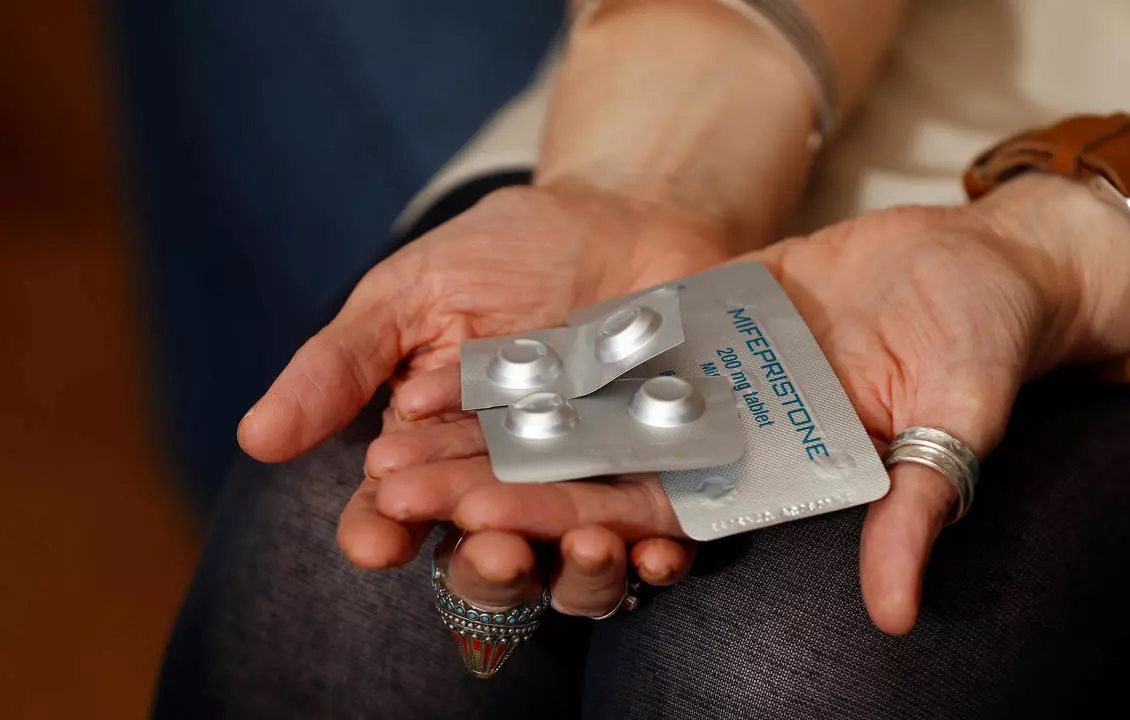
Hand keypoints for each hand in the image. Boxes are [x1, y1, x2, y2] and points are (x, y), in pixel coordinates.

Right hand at [235, 184, 731, 600]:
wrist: (618, 211)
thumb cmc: (500, 253)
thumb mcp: (409, 294)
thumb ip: (342, 365)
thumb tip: (257, 438)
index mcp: (435, 451)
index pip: (397, 511)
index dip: (384, 531)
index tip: (377, 539)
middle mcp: (509, 483)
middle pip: (490, 554)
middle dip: (486, 564)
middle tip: (488, 547)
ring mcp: (588, 485)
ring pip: (576, 564)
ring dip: (576, 573)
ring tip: (582, 547)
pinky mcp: (665, 474)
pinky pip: (664, 536)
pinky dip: (661, 557)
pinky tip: (656, 557)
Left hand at [364, 173, 1129, 630]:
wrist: (978, 263)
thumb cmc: (981, 344)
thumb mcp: (959, 422)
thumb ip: (916, 507)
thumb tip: (895, 616)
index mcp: (763, 482)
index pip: (647, 518)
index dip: (560, 525)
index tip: (472, 530)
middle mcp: (718, 442)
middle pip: (589, 469)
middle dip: (493, 480)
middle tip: (390, 486)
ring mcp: (699, 381)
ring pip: (579, 408)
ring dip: (493, 421)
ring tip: (397, 424)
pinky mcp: (695, 323)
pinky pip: (607, 340)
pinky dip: (540, 350)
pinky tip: (463, 353)